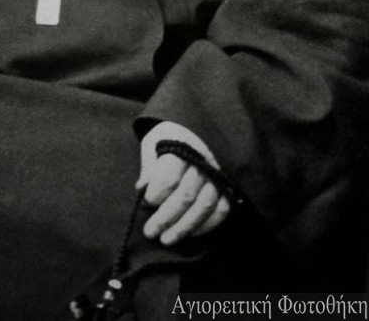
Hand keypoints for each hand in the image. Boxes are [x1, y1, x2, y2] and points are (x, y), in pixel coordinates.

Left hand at [136, 121, 230, 245]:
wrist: (190, 128)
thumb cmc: (167, 139)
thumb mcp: (152, 144)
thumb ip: (148, 166)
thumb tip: (141, 188)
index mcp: (182, 145)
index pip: (170, 177)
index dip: (156, 194)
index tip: (145, 202)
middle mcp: (203, 160)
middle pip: (186, 195)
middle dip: (166, 218)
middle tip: (150, 231)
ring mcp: (217, 174)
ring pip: (204, 205)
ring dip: (184, 227)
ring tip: (166, 239)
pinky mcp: (226, 186)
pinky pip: (221, 210)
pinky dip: (206, 225)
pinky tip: (191, 234)